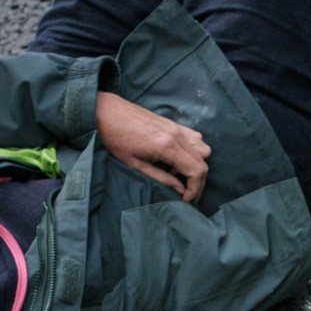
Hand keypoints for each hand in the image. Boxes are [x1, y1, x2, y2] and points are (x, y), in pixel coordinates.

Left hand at [95, 92, 210, 201]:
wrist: (107, 111)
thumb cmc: (115, 138)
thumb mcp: (135, 164)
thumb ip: (161, 178)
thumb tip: (180, 190)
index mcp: (168, 146)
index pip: (197, 170)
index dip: (195, 189)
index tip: (185, 199)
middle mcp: (177, 135)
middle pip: (203, 162)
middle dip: (197, 181)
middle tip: (184, 192)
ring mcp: (177, 127)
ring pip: (203, 149)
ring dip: (195, 164)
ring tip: (176, 171)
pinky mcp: (173, 123)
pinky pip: (195, 138)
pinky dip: (192, 151)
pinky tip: (175, 156)